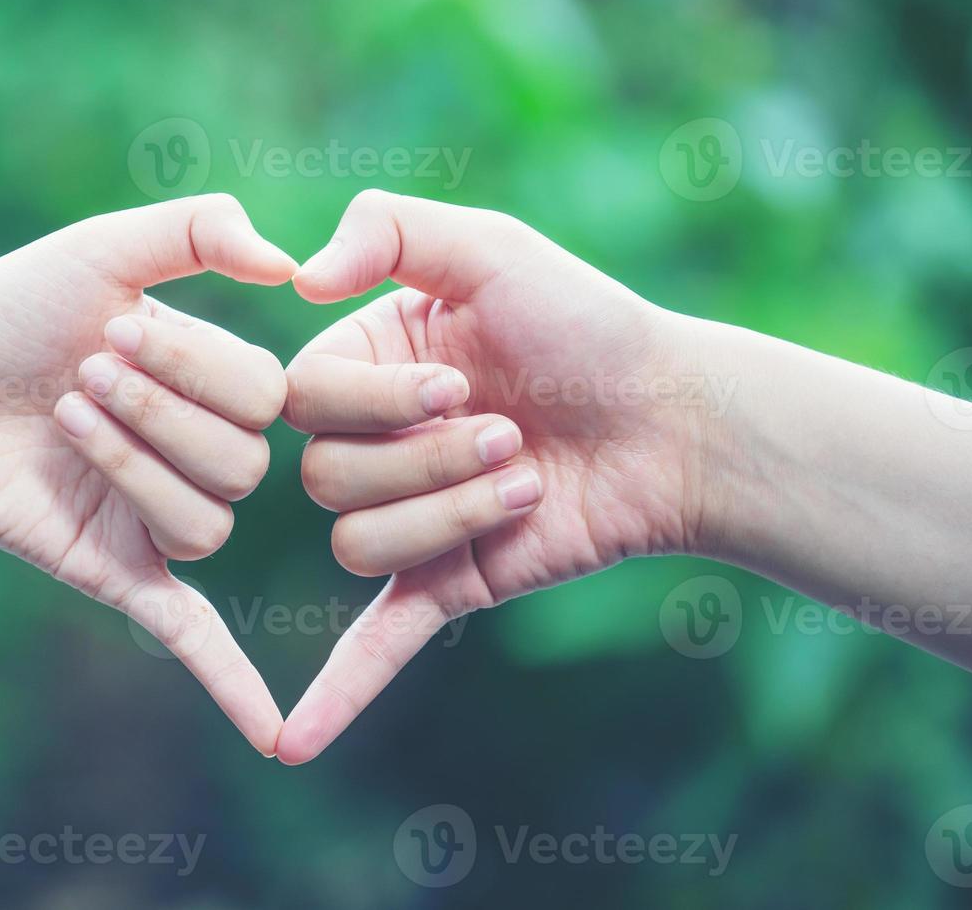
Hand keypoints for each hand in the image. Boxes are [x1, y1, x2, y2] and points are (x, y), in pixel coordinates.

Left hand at [0, 195, 294, 754]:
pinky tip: (269, 735)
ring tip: (64, 422)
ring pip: (209, 527)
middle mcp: (199, 458)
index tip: (110, 326)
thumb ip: (198, 230)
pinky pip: (190, 635)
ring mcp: (157, 520)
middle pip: (244, 466)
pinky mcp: (114, 571)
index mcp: (214, 388)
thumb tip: (287, 265)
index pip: (263, 397)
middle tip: (76, 375)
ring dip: (133, 468)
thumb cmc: (6, 310)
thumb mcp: (103, 248)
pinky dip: (229, 683)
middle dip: (157, 413)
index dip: (193, 363)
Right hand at [278, 190, 704, 763]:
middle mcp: (372, 445)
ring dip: (451, 512)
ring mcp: (407, 518)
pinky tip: (295, 743)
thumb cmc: (588, 327)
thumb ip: (390, 229)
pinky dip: (338, 694)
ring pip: (358, 544)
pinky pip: (375, 642)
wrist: (677, 421)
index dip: (373, 401)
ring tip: (526, 482)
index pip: (303, 402)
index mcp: (364, 367)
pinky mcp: (448, 584)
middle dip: (425, 458)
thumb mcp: (492, 248)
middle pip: (324, 479)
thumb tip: (296, 272)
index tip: (454, 379)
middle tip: (513, 432)